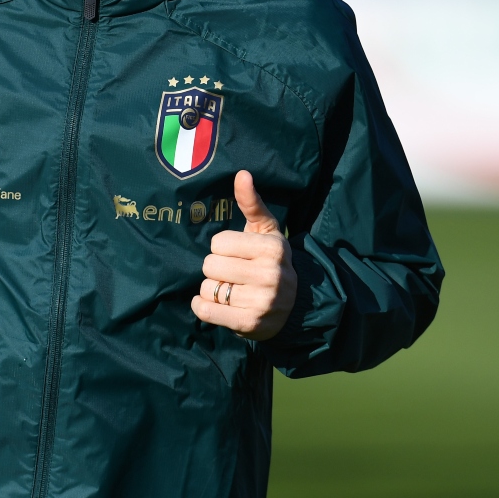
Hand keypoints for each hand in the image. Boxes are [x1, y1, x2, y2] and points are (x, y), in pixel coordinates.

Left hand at [191, 170, 296, 340]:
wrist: (296, 305)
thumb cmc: (271, 261)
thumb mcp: (265, 231)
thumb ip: (251, 203)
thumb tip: (242, 174)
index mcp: (271, 248)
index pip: (217, 243)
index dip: (222, 249)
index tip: (237, 254)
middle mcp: (269, 274)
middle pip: (210, 265)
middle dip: (216, 269)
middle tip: (233, 274)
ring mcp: (261, 301)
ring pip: (208, 288)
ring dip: (212, 290)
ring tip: (231, 290)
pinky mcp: (250, 323)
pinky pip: (207, 311)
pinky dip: (202, 307)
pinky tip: (213, 304)